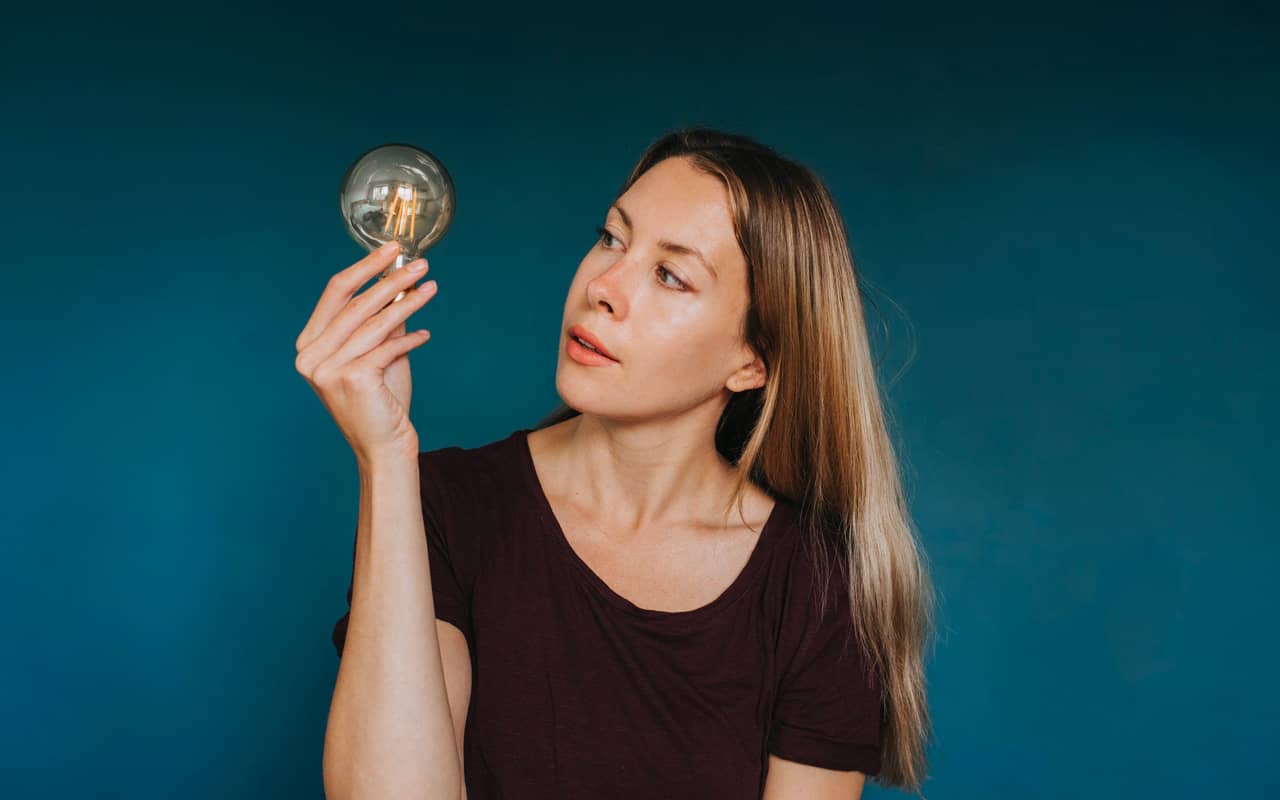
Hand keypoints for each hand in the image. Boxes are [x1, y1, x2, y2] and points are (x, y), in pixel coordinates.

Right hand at [294, 242, 439, 464]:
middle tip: (420, 265)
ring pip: (375, 322)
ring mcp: (327, 368)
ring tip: (430, 288)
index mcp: (309, 344)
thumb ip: (383, 320)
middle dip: (392, 280)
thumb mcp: (380, 352)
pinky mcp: (352, 378)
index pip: (335, 292)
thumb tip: (400, 280)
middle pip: (357, 303)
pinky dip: (410, 338)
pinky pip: (388, 346)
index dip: (365, 268)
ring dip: (408, 302)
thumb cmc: (381, 401)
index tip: (392, 251)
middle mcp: (310, 356)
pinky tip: (426, 334)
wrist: (384, 447)